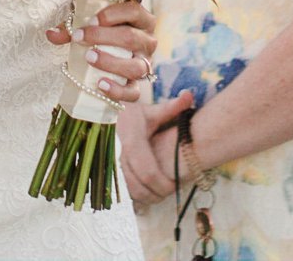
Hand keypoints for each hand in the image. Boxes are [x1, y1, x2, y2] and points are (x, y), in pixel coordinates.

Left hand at [45, 0, 157, 103]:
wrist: (110, 53)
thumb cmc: (101, 31)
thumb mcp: (88, 22)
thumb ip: (71, 26)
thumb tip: (51, 34)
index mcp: (141, 19)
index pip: (134, 10)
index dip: (114, 14)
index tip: (90, 20)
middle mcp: (147, 41)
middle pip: (132, 38)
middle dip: (104, 37)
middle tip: (80, 38)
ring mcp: (144, 64)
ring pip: (136, 66)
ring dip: (111, 62)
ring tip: (88, 58)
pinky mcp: (137, 85)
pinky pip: (134, 92)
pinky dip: (117, 90)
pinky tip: (100, 84)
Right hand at [119, 90, 192, 207]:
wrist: (102, 115)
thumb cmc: (130, 114)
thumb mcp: (150, 110)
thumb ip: (172, 107)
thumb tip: (190, 95)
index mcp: (132, 140)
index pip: (148, 171)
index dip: (163, 183)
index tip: (176, 184)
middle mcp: (119, 154)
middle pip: (140, 185)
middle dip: (158, 193)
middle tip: (173, 190)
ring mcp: (111, 165)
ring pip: (130, 191)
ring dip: (148, 197)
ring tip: (163, 192)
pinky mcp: (108, 171)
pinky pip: (122, 191)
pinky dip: (137, 195)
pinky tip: (149, 192)